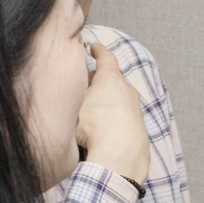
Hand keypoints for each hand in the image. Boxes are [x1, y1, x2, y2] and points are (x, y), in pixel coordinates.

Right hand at [78, 42, 149, 183]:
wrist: (122, 155)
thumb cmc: (94, 128)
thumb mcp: (74, 106)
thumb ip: (70, 95)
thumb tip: (64, 95)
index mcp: (110, 78)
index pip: (105, 57)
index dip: (98, 50)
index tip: (94, 47)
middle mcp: (127, 89)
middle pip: (111, 78)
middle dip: (99, 79)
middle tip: (86, 83)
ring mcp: (135, 108)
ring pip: (119, 97)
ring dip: (107, 100)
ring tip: (92, 109)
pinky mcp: (139, 126)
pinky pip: (124, 115)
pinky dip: (114, 117)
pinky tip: (104, 128)